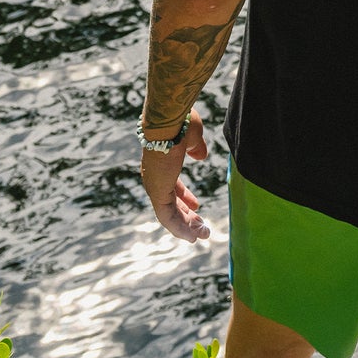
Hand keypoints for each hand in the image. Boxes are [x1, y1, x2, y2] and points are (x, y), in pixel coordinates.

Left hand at [140, 109, 211, 241]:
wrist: (168, 121)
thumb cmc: (180, 124)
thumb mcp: (193, 138)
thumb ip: (196, 148)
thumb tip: (201, 156)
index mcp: (161, 167)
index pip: (172, 189)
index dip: (185, 199)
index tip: (196, 207)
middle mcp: (155, 180)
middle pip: (170, 205)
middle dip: (187, 218)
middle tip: (201, 228)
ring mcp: (155, 187)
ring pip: (169, 215)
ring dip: (185, 227)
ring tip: (201, 236)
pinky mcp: (157, 192)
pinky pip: (167, 216)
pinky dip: (179, 227)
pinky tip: (192, 235)